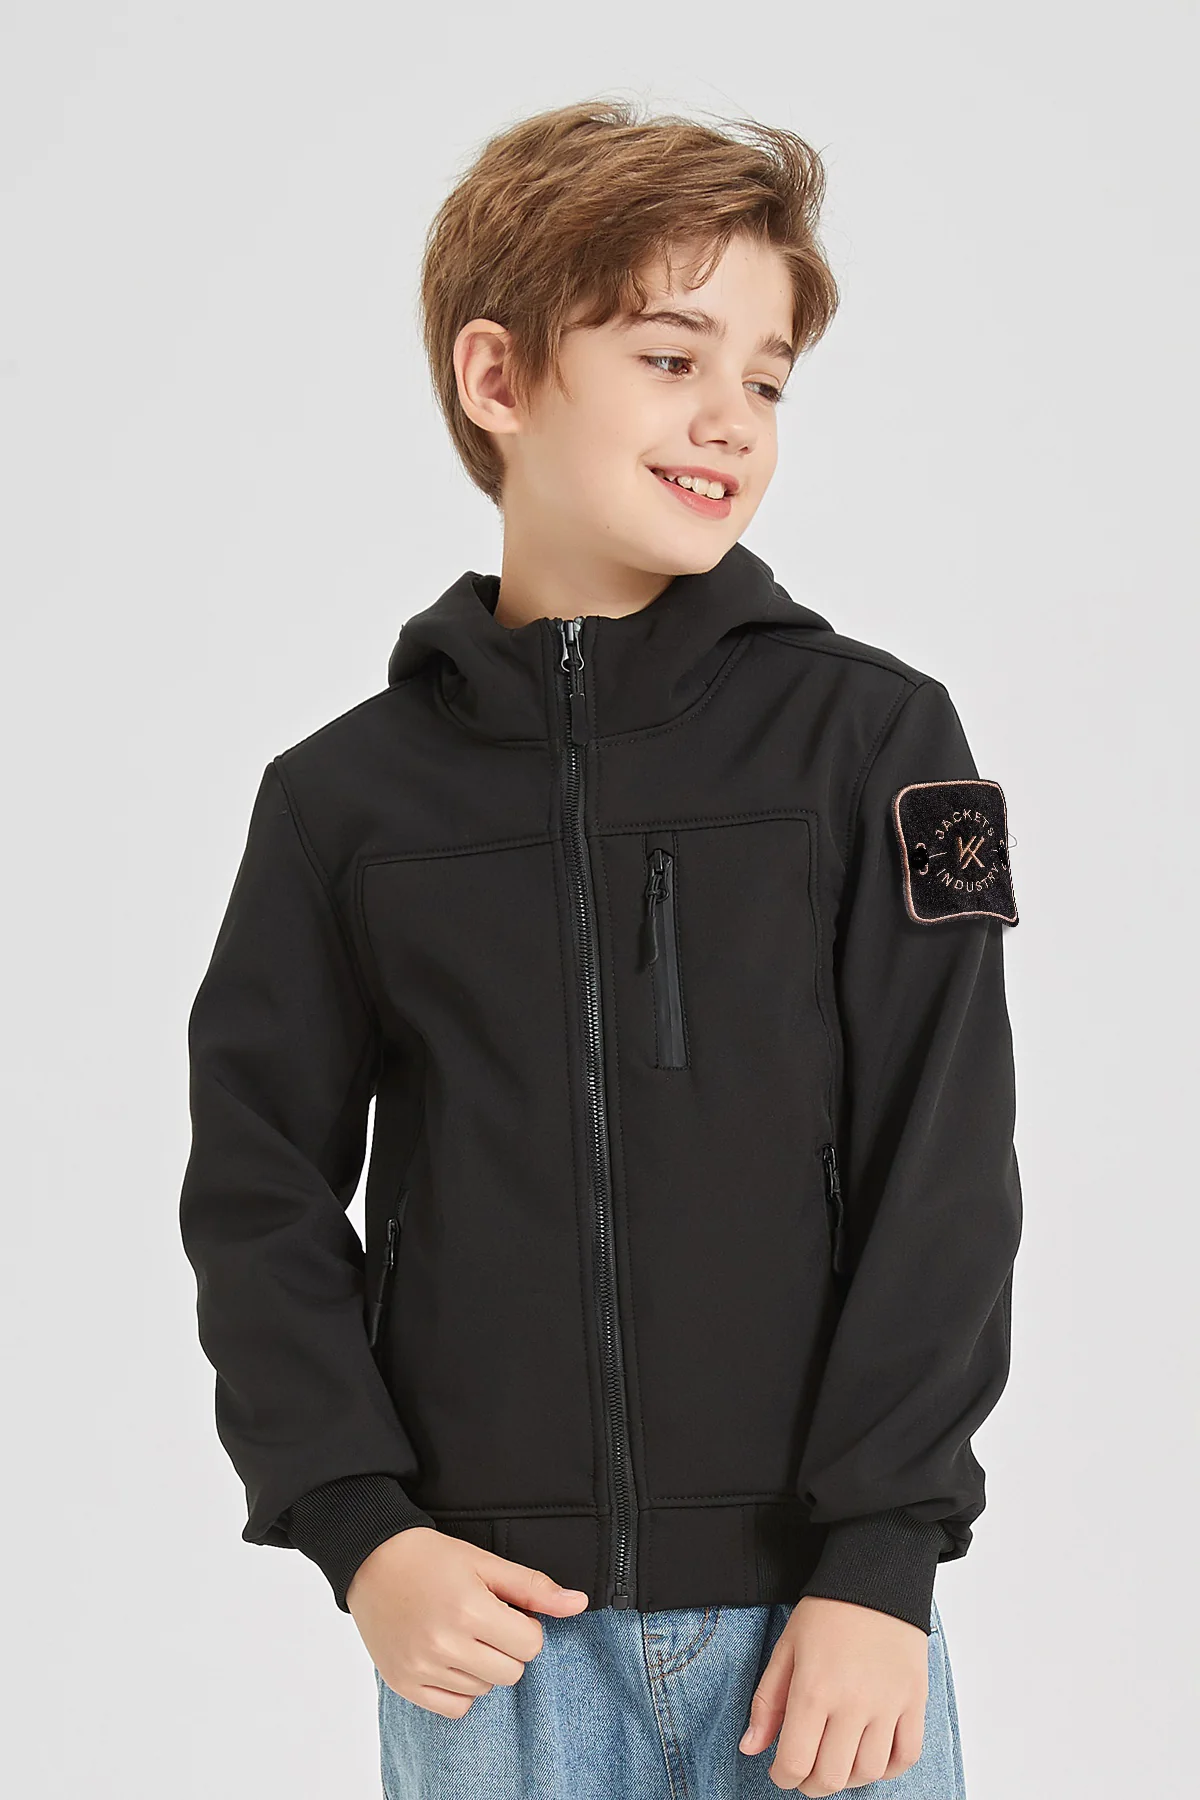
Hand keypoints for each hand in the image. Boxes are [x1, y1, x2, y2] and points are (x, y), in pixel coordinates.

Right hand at [347, 1526, 589, 1717]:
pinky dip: (459, 1687)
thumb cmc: (430, 1558)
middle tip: (482, 1620)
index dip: (523, 1625)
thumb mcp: (485, 1562)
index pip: (531, 1644)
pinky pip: (456, 1707)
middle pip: (512, 1672)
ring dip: (481, 1665)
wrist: (371, 1560)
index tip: (503, 1609)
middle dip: (506, 1647)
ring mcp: (422, 1668)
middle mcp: (445, 1644)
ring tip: (458, 1632)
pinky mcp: (405, 1684)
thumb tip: (579, 1604)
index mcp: (469, 1609)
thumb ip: (533, 1587)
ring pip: (485, 1689)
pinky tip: (447, 1657)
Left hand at [739, 1595, 928, 1792]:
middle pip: (831, 1777)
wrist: (876, 1578)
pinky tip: (870, 1754)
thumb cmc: (827, 1612)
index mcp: (813, 1689)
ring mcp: (888, 1705)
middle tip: (807, 1769)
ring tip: (837, 1759)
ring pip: (868, 1772)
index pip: (795, 1763)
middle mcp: (852, 1703)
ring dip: (848, 1777)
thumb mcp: (786, 1649)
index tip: (781, 1769)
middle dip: (812, 1783)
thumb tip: (751, 1748)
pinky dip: (888, 1768)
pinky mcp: (915, 1701)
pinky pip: (906, 1756)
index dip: (782, 1776)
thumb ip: (767, 1702)